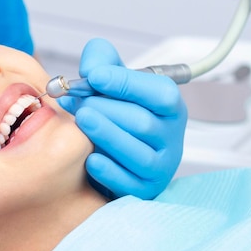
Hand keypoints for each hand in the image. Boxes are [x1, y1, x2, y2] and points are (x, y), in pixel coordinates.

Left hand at [58, 38, 186, 198]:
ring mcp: (161, 166)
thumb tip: (92, 70)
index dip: (126, 83)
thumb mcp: (110, 78)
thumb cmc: (113, 111)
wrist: (110, 151)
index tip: (95, 76)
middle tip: (79, 103)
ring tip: (81, 120)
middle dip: (108, 110)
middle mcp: (171, 137)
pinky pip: (129, 183)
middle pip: (144, 124)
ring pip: (138, 154)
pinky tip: (90, 159)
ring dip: (107, 135)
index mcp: (169, 106)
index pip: (160, 93)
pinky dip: (109, 171)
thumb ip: (101, 60)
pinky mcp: (146, 190)